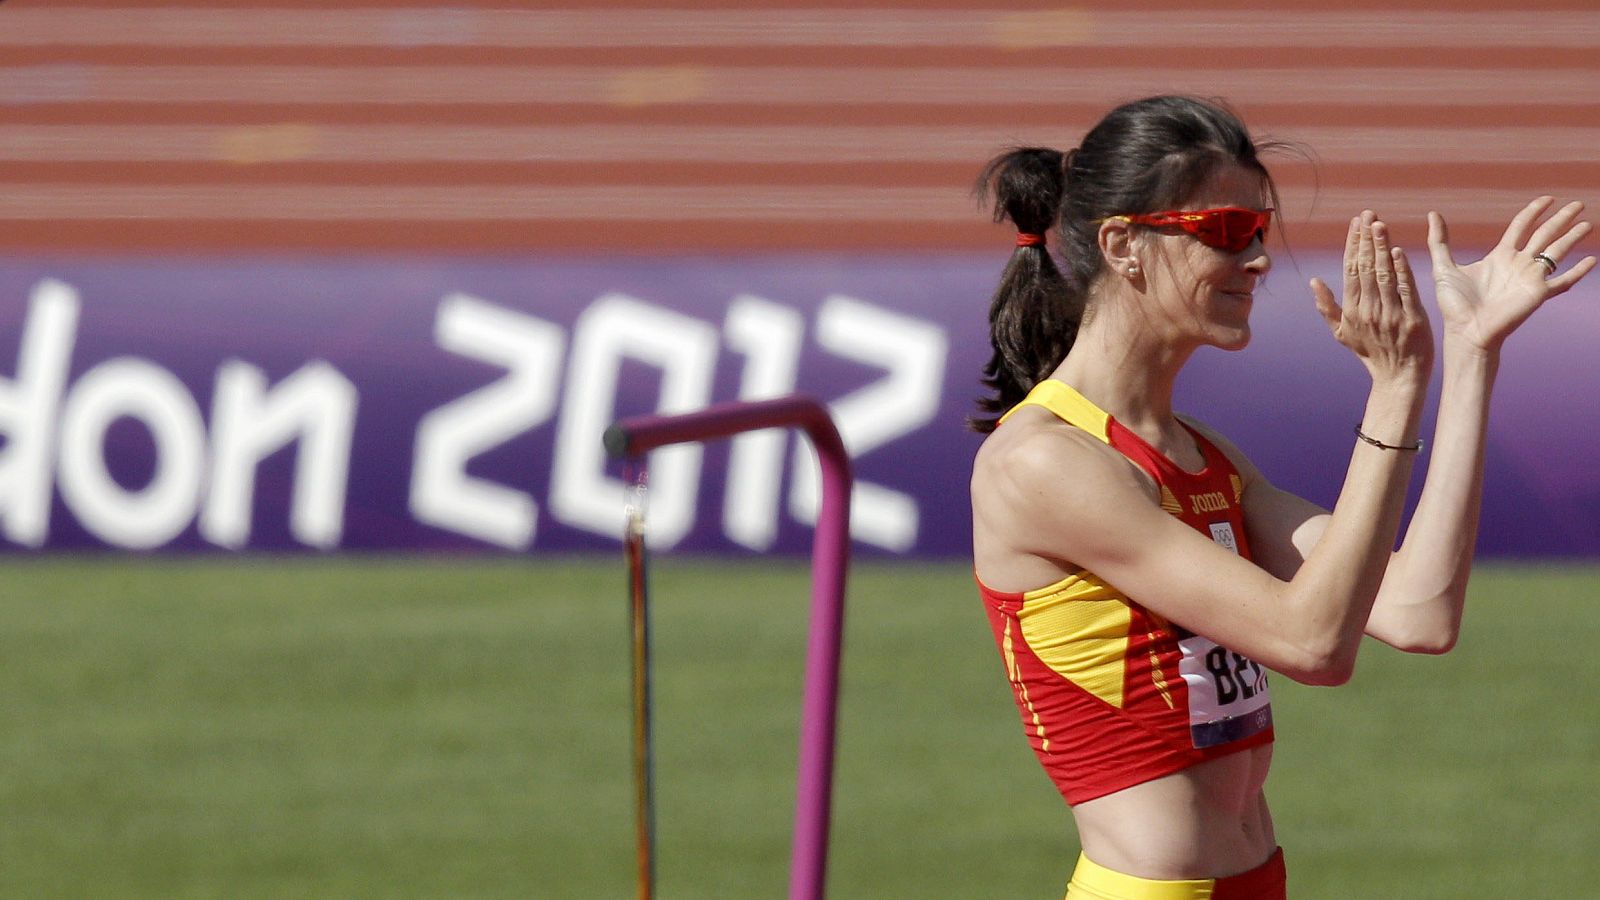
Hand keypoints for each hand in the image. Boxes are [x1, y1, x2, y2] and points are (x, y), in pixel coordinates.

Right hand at [1312, 211, 1433, 383]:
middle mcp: (1368, 310)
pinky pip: (1406, 291)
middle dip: (1366, 239)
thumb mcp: (1342, 333)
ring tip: (1380, 224)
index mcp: (1352, 310)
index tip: (1356, 222)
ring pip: (1384, 275)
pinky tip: (1398, 251)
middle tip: (1369, 213)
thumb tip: (1313, 282)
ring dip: (1382, 247)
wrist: (1398, 378)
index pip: (1351, 270)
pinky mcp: (1412, 319)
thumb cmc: (1371, 354)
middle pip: (1366, 268)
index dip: (1353, 244)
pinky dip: (1401, 271)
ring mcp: (1390, 315)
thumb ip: (1327, 307)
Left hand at [1428, 197, 1596, 351]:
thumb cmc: (1454, 304)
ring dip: (1573, 237)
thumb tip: (1432, 213)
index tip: (1547, 199)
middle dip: (1561, 219)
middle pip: (1544, 234)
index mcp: (1500, 256)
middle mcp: (1518, 264)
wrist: (1465, 331)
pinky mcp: (1538, 294)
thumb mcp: (1443, 267)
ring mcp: (1530, 279)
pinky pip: (1563, 281)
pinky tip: (1592, 260)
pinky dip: (1578, 271)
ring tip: (1588, 224)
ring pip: (1557, 252)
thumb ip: (1439, 240)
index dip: (1534, 211)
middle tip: (1578, 204)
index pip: (1522, 226)